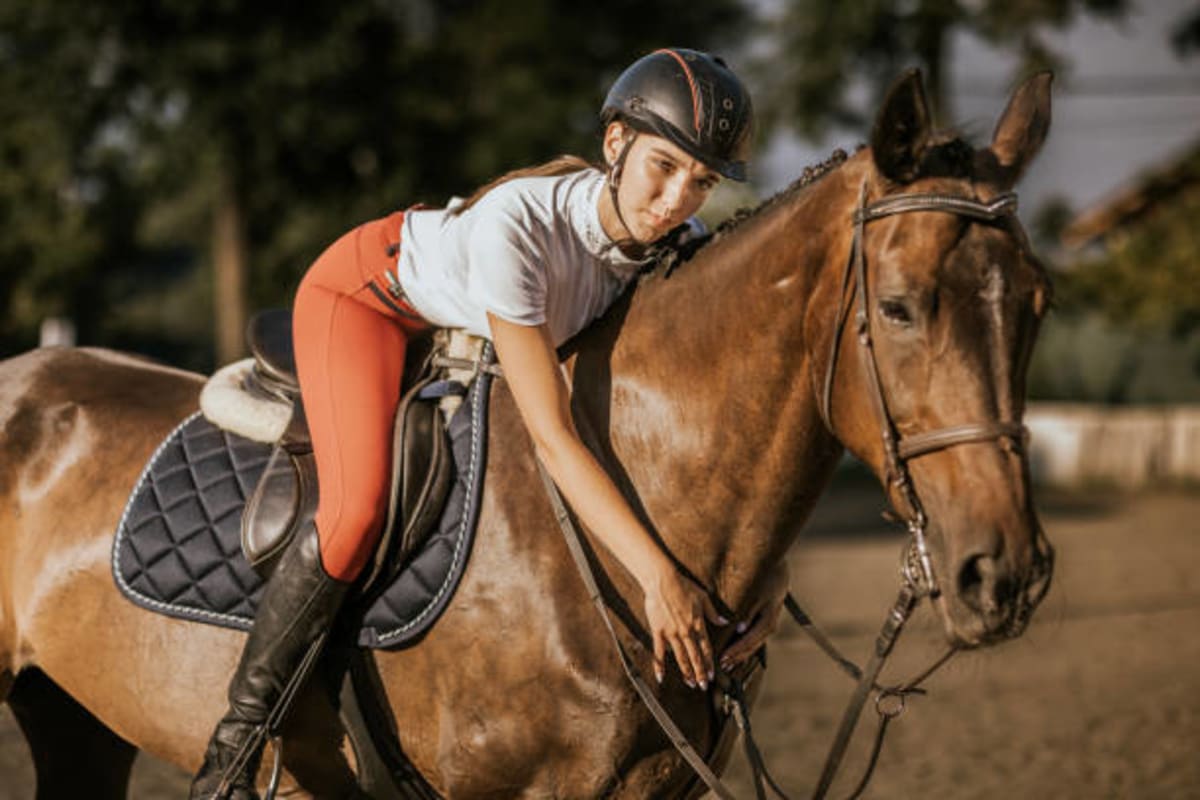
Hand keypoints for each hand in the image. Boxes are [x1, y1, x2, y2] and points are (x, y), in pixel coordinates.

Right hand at [643, 567, 727, 689]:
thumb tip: (725, 621)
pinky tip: (661, 677)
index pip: (706, 648)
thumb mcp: (703, 597)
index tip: (712, 675)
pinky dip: (659, 665)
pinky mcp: (658, 631)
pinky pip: (659, 651)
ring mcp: (672, 632)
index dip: (709, 663)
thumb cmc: (683, 585)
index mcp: (698, 623)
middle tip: (704, 686)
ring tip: (690, 684)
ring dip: (686, 672)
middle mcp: (687, 631)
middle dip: (700, 673)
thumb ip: (713, 613)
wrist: (663, 580)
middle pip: (695, 656)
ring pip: (680, 657)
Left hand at [720, 561, 789, 672]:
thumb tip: (740, 628)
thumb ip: (749, 611)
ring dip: (741, 654)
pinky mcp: (766, 620)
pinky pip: (756, 638)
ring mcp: (769, 624)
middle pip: (752, 646)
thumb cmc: (766, 579)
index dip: (736, 650)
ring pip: (755, 644)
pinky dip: (746, 646)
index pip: (749, 641)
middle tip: (722, 665)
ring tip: (728, 663)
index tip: (723, 657)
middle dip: (737, 656)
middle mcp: (769, 625)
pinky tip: (737, 650)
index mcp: (768, 620)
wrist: (778, 568)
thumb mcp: (758, 594)